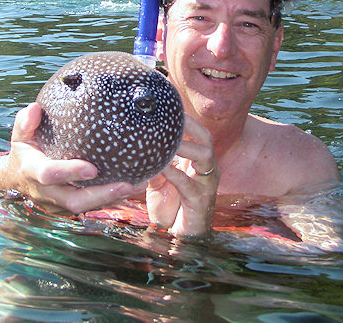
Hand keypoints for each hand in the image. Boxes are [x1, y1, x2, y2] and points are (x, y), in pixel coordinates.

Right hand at [0, 103, 144, 213]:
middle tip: (128, 185)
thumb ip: (25, 123)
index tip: (92, 168)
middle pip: (76, 201)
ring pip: (88, 207)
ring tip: (140, 184)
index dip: (70, 172)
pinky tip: (135, 185)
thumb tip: (33, 109)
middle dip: (102, 195)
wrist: (16, 179)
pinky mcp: (72, 206)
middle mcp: (48, 193)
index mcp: (33, 172)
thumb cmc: (24, 151)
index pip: (50, 175)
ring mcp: (60, 203)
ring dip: (114, 198)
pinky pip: (94, 205)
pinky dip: (114, 198)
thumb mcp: (20, 135)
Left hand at [145, 114, 218, 236]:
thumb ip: (152, 166)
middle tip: (173, 116)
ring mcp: (205, 184)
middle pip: (206, 139)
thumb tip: (137, 147)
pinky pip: (188, 182)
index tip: (170, 106)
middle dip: (191, 126)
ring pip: (204, 156)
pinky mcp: (200, 200)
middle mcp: (205, 169)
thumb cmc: (171, 207)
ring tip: (167, 139)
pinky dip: (174, 172)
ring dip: (185, 146)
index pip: (196, 134)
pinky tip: (161, 166)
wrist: (180, 237)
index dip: (186, 120)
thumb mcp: (158, 183)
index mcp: (197, 162)